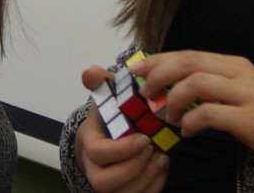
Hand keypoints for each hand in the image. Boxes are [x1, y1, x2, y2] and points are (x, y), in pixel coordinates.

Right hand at [76, 66, 168, 192]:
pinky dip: (154, 186)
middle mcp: (95, 169)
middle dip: (133, 168)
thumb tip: (91, 72)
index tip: (144, 138)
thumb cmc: (113, 114)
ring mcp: (110, 184)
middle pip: (105, 182)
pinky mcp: (125, 191)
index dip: (122, 150)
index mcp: (90, 144)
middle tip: (152, 148)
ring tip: (162, 157)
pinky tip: (162, 166)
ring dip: (146, 177)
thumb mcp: (108, 94)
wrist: (114, 133)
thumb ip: (100, 82)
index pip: (98, 154)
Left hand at [130, 50, 253, 183]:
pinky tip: (188, 132)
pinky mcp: (251, 119)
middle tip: (144, 92)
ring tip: (167, 116)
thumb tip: (173, 90)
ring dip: (173, 100)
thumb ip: (213, 89)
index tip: (137, 70)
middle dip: (159, 75)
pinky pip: (210, 114)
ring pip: (196, 83)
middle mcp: (241, 73)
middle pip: (189, 63)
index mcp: (235, 65)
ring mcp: (247, 95)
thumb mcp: (241, 97)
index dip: (159, 60)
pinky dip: (192, 122)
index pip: (189, 54)